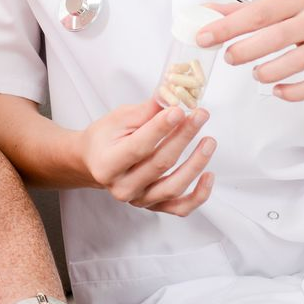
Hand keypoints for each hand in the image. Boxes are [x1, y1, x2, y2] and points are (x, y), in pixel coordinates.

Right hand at [76, 100, 216, 215]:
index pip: (139, 146)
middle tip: (200, 115)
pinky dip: (199, 196)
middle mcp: (122, 187)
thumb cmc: (106, 138)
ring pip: (173, 187)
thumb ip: (146, 111)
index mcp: (108, 164)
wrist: (95, 163)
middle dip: (183, 137)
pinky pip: (180, 208)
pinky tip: (209, 176)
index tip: (179, 110)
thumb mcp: (119, 119)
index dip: (161, 128)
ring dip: (196, 163)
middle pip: (160, 164)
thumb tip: (173, 96)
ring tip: (209, 141)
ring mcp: (139, 200)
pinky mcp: (153, 206)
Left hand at [200, 0, 303, 100]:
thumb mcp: (285, 2)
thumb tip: (206, 11)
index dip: (228, 27)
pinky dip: (291, 92)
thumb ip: (246, 9)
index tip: (204, 37)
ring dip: (268, 72)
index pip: (259, 12)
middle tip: (230, 57)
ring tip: (256, 72)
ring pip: (294, 63)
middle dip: (246, 50)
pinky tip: (277, 89)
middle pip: (276, 37)